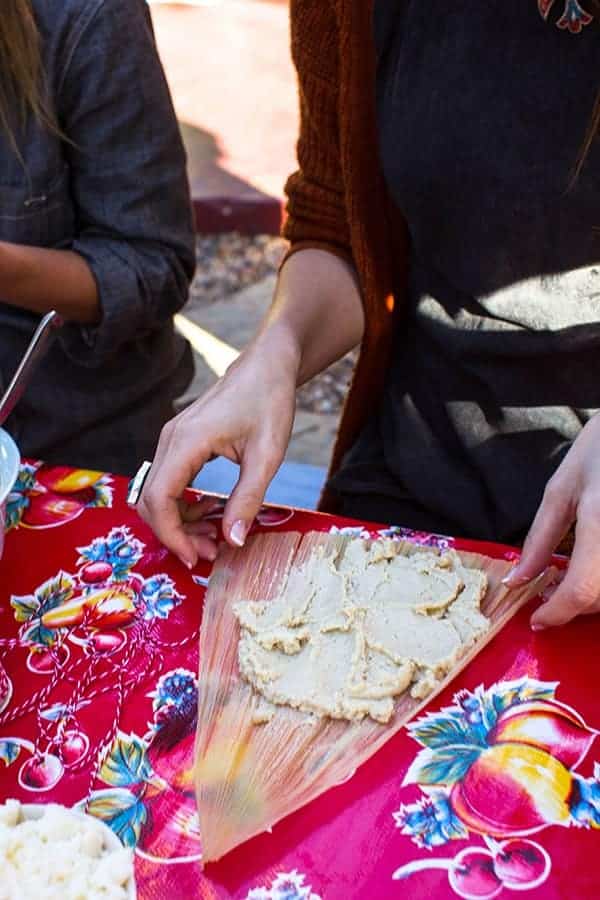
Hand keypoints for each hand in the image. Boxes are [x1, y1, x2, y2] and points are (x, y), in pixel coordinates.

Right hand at [136, 325, 298, 567]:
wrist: (266, 366)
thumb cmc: (269, 402)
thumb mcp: (267, 454)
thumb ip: (248, 498)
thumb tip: (232, 540)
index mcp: (187, 440)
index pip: (160, 498)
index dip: (171, 534)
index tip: (196, 557)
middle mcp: (170, 439)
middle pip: (151, 500)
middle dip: (174, 533)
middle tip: (209, 552)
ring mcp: (171, 439)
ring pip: (157, 493)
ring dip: (178, 522)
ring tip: (213, 538)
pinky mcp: (179, 443)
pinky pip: (168, 482)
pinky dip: (183, 505)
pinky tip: (210, 513)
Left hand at [503, 413, 599, 628]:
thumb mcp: (563, 488)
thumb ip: (540, 539)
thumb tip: (518, 580)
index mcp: (599, 521)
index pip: (582, 589)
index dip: (558, 614)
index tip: (539, 620)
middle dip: (575, 605)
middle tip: (551, 589)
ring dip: (594, 596)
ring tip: (573, 575)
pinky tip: (593, 565)